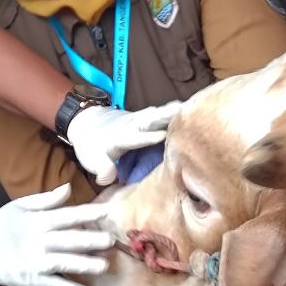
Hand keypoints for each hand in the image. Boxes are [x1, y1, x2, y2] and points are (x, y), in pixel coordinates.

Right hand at [0, 183, 112, 285]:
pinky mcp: (29, 278)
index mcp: (38, 220)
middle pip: (70, 240)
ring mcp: (34, 261)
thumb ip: (47, 200)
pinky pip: (52, 284)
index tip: (107, 211)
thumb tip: (69, 188)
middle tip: (111, 241)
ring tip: (104, 266)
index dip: (88, 213)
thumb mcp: (21, 206)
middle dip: (92, 240)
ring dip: (85, 265)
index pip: (68, 215)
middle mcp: (38, 240)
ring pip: (64, 263)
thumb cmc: (2, 224)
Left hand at [66, 101, 180, 185]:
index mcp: (121, 136)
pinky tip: (191, 108)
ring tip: (195, 109)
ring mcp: (142, 118)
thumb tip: (109, 178)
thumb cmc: (93, 145)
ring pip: (160, 113)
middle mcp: (133, 124)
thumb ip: (101, 168)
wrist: (89, 123)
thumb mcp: (91, 159)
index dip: (147, 137)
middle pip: (152, 119)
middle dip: (167, 117)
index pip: (135, 137)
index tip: (162, 136)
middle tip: (187, 114)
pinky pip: (164, 112)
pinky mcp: (149, 117)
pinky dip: (177, 110)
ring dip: (176, 112)